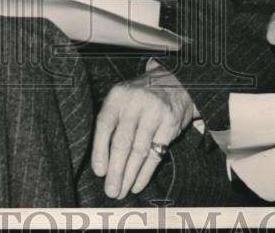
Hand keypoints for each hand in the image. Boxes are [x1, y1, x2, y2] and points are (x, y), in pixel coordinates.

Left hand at [91, 68, 194, 199]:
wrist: (175, 83)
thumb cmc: (141, 97)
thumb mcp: (123, 98)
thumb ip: (111, 121)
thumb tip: (101, 161)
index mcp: (118, 96)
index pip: (104, 124)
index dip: (100, 150)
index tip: (99, 172)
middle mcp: (135, 102)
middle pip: (122, 142)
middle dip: (115, 170)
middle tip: (111, 191)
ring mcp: (155, 112)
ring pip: (139, 151)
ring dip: (129, 176)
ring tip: (122, 191)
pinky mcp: (170, 124)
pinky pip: (156, 154)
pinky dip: (145, 173)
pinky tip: (137, 184)